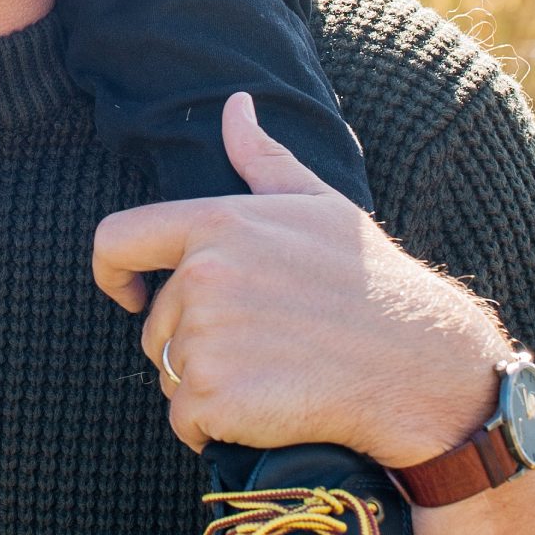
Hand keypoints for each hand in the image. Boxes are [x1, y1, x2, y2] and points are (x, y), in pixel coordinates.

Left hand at [92, 95, 510, 462]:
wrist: (420, 365)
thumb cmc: (372, 283)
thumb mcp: (321, 205)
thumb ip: (262, 157)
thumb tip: (235, 104)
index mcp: (217, 224)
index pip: (115, 240)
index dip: (113, 273)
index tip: (132, 294)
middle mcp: (202, 277)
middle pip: (156, 326)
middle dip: (195, 345)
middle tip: (266, 348)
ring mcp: (207, 338)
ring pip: (172, 376)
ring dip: (209, 389)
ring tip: (276, 375)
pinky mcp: (216, 397)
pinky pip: (186, 423)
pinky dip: (215, 431)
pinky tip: (268, 413)